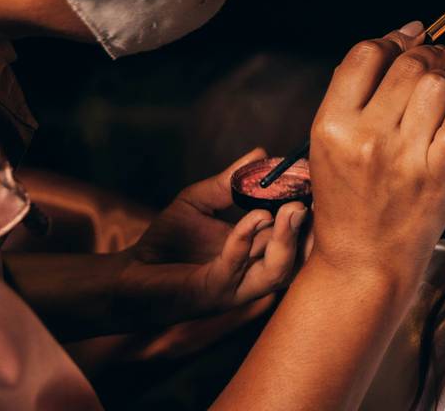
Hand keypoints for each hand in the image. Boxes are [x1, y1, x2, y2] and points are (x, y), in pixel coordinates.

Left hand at [114, 149, 307, 326]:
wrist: (128, 274)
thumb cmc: (165, 242)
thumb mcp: (199, 201)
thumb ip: (230, 180)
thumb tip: (261, 152)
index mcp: (258, 251)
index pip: (297, 234)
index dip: (310, 212)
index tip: (316, 184)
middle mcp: (254, 271)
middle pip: (299, 256)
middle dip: (309, 229)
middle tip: (310, 200)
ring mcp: (236, 286)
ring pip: (279, 271)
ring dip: (288, 240)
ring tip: (291, 210)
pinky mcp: (212, 292)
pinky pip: (235, 267)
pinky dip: (246, 240)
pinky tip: (251, 218)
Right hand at [306, 22, 444, 283]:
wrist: (363, 262)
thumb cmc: (349, 201)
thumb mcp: (329, 145)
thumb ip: (356, 95)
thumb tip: (399, 37)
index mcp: (331, 124)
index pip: (366, 53)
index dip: (393, 39)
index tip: (409, 40)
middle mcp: (366, 136)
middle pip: (409, 64)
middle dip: (428, 56)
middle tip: (435, 63)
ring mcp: (403, 156)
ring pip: (439, 85)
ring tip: (442, 99)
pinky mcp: (438, 175)